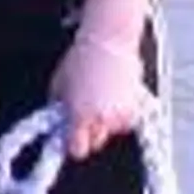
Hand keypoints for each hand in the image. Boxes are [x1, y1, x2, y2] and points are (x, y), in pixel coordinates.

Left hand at [52, 29, 143, 159]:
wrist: (108, 42)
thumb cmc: (80, 60)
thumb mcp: (58, 86)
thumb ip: (57, 109)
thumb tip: (56, 123)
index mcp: (80, 116)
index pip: (77, 150)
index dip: (73, 146)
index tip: (70, 141)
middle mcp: (103, 120)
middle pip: (95, 143)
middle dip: (88, 132)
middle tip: (83, 113)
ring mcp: (122, 115)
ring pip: (111, 131)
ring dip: (105, 121)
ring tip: (99, 98)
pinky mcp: (136, 108)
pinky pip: (125, 120)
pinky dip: (119, 113)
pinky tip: (113, 95)